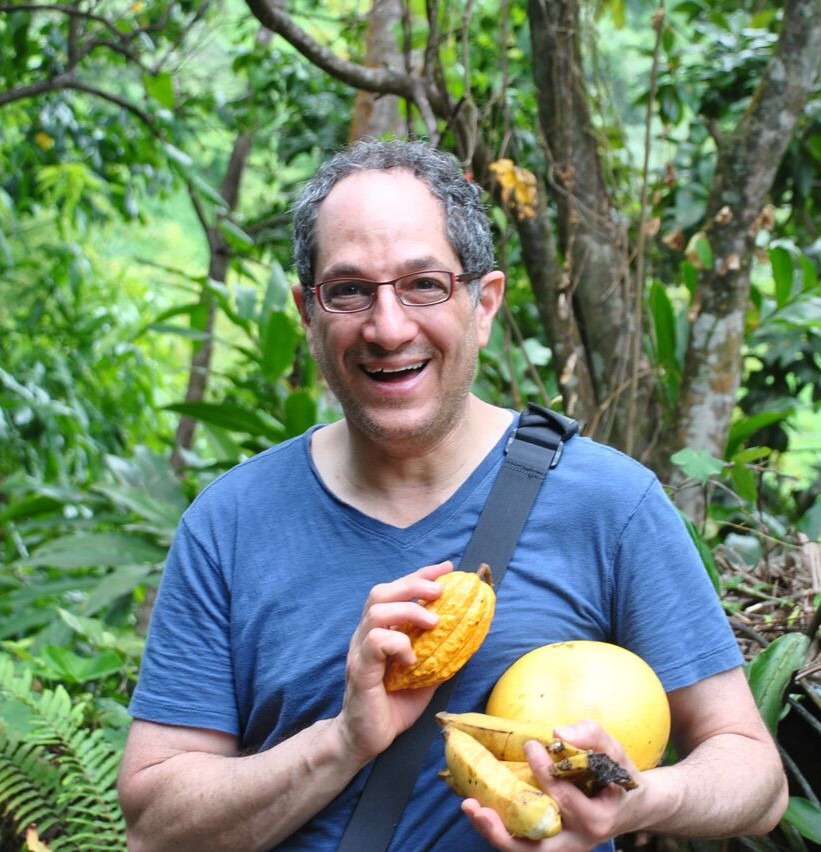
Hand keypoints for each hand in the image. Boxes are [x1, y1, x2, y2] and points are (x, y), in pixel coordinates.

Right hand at [334, 560, 453, 763]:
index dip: (421, 575)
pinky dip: (398, 644)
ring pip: (377, 611)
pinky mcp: (360, 669)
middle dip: (413, 584)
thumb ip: (439, 653)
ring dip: (409, 611)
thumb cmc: (393, 706)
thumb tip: (469, 636)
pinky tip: (412, 658)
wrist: (364, 739)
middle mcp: (366, 634)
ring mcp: (360, 650)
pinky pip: (375, 642)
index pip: (396, 591)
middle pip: (381, 592)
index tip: (447, 568)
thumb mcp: (425, 675)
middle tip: (440, 590)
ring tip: (433, 622)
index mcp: (380, 631)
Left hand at [461, 720, 642, 850]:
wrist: (632, 806)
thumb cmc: (619, 775)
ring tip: (470, 808)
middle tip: (475, 805)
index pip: (563, 797)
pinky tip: (480, 806)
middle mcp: (576, 840)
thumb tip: (558, 733)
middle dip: (502, 830)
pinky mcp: (550, 843)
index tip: (530, 745)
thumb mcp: (614, 751)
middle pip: (535, 847)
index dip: (543, 771)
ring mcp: (562, 846)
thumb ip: (592, 736)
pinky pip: (522, 843)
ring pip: (524, 851)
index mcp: (596, 819)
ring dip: (494, 832)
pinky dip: (500, 828)